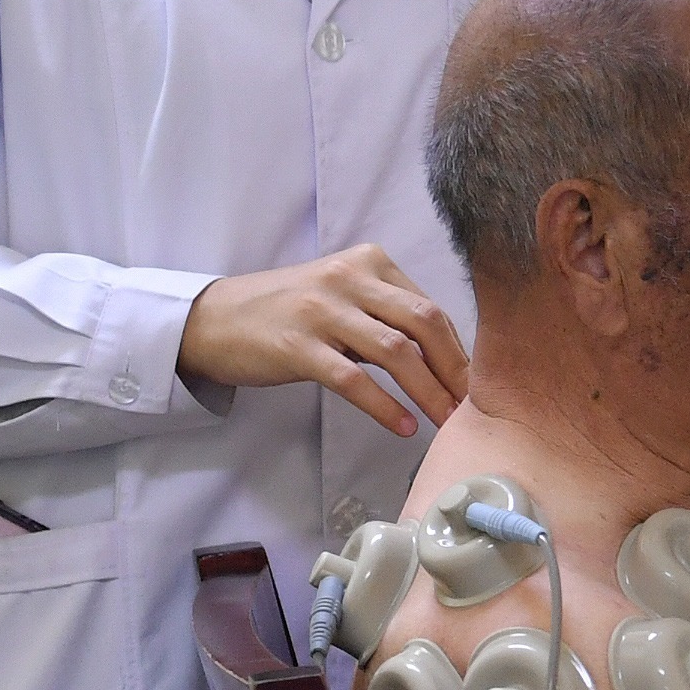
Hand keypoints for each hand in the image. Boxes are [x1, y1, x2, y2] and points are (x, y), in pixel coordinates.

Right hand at [177, 247, 468, 435]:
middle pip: (424, 323)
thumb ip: (387, 315)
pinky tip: (404, 427)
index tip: (475, 384)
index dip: (458, 350)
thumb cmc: (287, 313)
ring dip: (429, 392)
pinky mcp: (298, 345)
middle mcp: (349, 278)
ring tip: (447, 422)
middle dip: (455, 369)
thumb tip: (443, 358)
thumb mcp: (343, 297)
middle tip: (474, 406)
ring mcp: (322, 310)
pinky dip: (385, 406)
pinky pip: (354, 379)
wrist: (215, 319)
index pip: (429, 307)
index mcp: (369, 262)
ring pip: (396, 351)